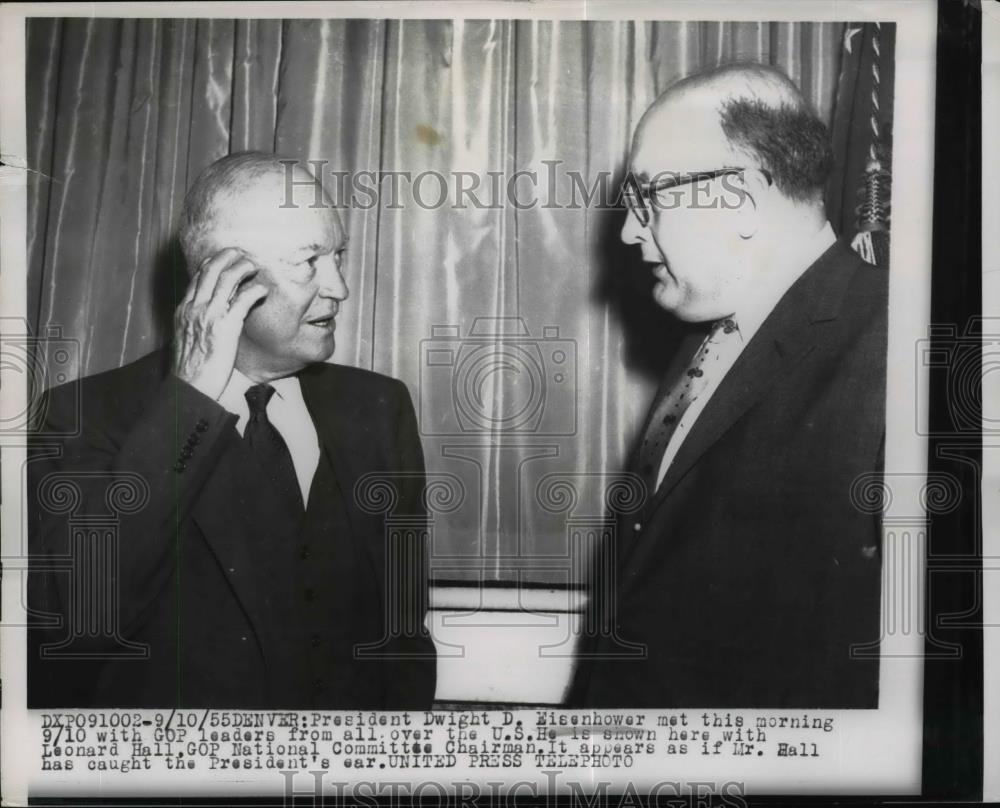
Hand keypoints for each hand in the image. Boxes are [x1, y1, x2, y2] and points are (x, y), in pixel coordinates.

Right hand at [172, 248, 267, 399]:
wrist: (189, 386)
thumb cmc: (192, 368)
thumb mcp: (187, 338)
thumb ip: (196, 322)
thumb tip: (210, 316)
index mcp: (184, 309)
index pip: (197, 277)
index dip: (213, 263)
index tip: (225, 258)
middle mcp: (194, 307)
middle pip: (211, 269)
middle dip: (228, 256)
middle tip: (242, 253)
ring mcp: (209, 315)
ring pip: (227, 278)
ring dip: (243, 267)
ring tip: (255, 266)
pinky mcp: (225, 325)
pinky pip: (243, 299)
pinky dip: (255, 290)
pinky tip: (263, 290)